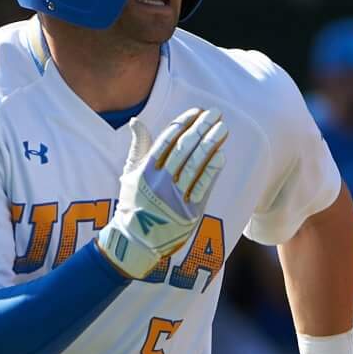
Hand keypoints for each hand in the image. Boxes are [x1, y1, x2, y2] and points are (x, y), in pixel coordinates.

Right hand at [98, 107, 227, 280]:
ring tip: (223, 128)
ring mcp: (175, 198)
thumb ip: (138, 147)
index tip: (196, 111)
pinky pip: (203, 188)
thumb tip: (136, 121)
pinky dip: (212, 170)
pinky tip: (221, 154)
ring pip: (196, 166)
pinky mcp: (189, 213)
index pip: (166, 141)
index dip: (183, 124)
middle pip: (184, 150)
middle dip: (201, 128)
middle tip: (215, 113)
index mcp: (145, 171)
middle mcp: (160, 183)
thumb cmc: (134, 204)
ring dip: (211, 144)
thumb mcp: (129, 175)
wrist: (136, 242)